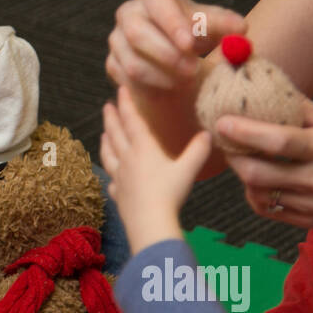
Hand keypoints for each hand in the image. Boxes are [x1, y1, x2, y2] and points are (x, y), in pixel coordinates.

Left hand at [100, 85, 211, 254]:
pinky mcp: (118, 194)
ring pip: (108, 154)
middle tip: (106, 106)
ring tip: (103, 134)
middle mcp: (127, 159)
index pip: (132, 120)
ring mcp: (119, 177)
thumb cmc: (169, 194)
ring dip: (106, 141)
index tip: (120, 89)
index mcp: (143, 148)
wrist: (149, 223)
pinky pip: (111, 181)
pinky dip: (110, 174)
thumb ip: (198, 151)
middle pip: (116, 134)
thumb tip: (209, 134)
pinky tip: (111, 176)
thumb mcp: (188, 170)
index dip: (126, 103)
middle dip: (111, 118)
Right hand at [107, 0, 245, 92]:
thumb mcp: (213, 27)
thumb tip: (241, 28)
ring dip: (162, 75)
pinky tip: (172, 87)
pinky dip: (152, 87)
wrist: (179, 55)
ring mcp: (117, 40)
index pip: (158, 4)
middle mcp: (129, 14)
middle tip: (193, 71)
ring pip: (132, 62)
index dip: (172, 24)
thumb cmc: (197, 33)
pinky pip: (128, 80)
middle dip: (167, 55)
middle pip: (137, 33)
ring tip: (188, 80)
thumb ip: (226, 25)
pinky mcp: (112, 64)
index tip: (190, 44)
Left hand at [218, 99, 312, 229]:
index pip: (279, 142)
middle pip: (257, 173)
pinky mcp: (308, 221)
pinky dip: (254, 192)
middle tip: (224, 139)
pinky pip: (266, 209)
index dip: (246, 132)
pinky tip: (257, 178)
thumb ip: (300, 107)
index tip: (222, 121)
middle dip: (233, 155)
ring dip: (242, 174)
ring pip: (257, 193)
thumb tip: (265, 84)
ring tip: (241, 156)